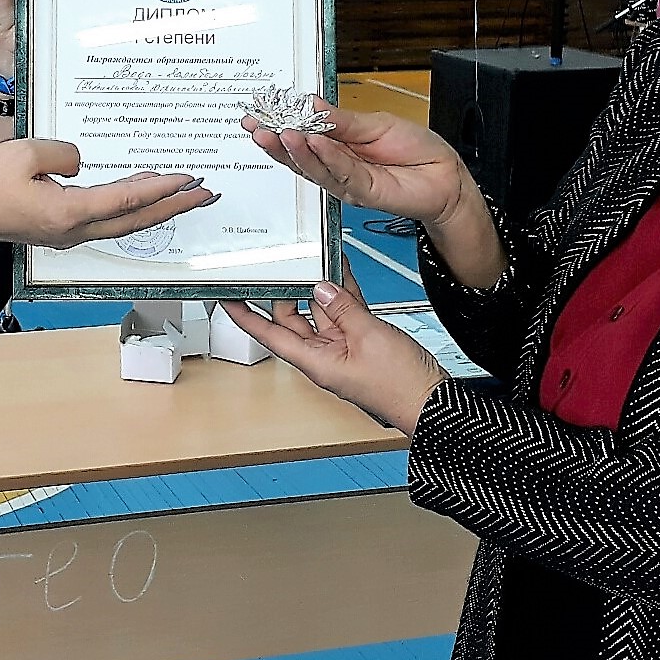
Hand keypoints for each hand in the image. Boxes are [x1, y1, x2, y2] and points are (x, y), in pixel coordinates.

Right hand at [0, 139, 214, 249]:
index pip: (129, 201)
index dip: (163, 189)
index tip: (191, 178)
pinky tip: (139, 193)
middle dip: (176, 206)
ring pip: (124, 224)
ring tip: (185, 194)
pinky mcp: (58, 229)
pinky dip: (130, 208)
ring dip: (156, 208)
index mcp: (70, 214)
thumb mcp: (25, 153)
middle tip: (207, 193)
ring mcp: (66, 233)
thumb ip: (64, 154)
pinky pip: (105, 219)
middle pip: (138, 221)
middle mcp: (74, 230)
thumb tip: (82, 163)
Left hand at [221, 272, 444, 434]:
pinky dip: (343, 292)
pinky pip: (345, 311)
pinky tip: (341, 270)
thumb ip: (343, 307)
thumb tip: (322, 287)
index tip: (226, 298)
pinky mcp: (363, 341)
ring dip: (318, 287)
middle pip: (293, 317)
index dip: (245, 316)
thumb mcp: (369, 336)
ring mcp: (343, 347)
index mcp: (315, 361)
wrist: (432, 400)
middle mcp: (324, 354)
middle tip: (283, 264)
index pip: (268, 335)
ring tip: (313, 258)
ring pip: (320, 310)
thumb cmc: (400, 386)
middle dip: (287, 291)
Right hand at [243, 102, 473, 226]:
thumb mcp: (374, 123)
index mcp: (337, 146)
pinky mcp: (363, 191)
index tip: (257, 115)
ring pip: (313, 167)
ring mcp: (347, 181)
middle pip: (298, 157)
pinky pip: (340, 172)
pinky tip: (312, 142)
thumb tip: (310, 105)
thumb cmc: (416, 150)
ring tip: (278, 132)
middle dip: (274, 142)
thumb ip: (341, 120)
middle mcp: (337, 166)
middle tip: (255, 126)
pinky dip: (325, 156)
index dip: (277, 126)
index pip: (301, 137)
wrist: (445, 176)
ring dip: (294, 150)